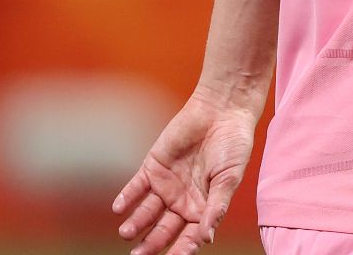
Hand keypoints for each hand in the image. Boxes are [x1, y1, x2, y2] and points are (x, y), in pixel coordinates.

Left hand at [112, 90, 259, 254]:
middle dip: (152, 243)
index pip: (189, 236)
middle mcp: (183, 201)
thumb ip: (217, 206)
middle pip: (164, 229)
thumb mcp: (229, 178)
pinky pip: (136, 187)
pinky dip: (127, 197)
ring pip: (147, 212)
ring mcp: (166, 185)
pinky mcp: (153, 167)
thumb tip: (207, 237)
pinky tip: (119, 208)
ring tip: (126, 233)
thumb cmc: (233, 145)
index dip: (181, 249)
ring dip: (136, 223)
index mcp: (204, 208)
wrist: (221, 111)